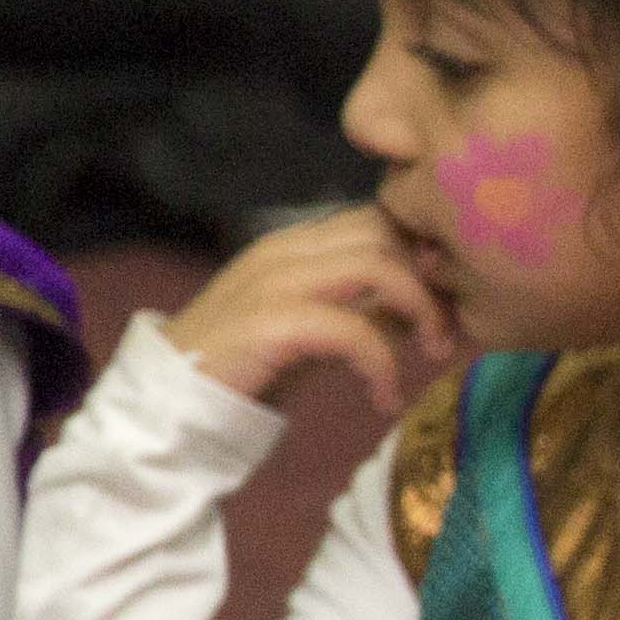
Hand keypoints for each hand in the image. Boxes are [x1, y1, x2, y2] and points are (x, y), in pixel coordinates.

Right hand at [158, 208, 449, 420]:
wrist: (168, 402)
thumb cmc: (247, 367)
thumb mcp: (319, 331)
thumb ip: (366, 309)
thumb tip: (429, 306)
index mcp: (297, 243)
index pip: (380, 217)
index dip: (425, 252)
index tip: (451, 299)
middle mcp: (285, 249)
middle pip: (386, 231)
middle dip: (432, 280)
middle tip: (446, 332)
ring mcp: (273, 281)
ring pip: (376, 266)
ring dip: (421, 312)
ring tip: (432, 356)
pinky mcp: (268, 322)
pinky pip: (351, 328)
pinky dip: (382, 364)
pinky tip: (386, 399)